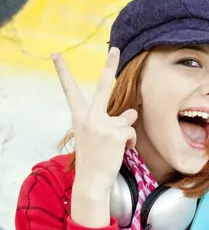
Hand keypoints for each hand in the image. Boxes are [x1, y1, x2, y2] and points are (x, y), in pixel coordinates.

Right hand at [52, 47, 136, 191]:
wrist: (91, 181)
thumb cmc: (94, 159)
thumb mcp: (98, 136)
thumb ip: (113, 122)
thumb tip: (132, 112)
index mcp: (79, 116)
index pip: (70, 90)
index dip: (63, 72)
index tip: (55, 55)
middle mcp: (89, 117)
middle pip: (102, 86)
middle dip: (109, 65)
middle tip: (114, 48)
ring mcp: (102, 124)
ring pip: (125, 119)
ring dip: (125, 132)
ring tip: (114, 147)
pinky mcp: (116, 133)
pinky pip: (131, 133)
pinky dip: (131, 143)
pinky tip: (122, 152)